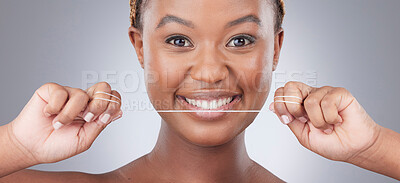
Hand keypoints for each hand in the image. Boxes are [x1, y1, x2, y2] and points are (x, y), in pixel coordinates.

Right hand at [7, 82, 122, 163]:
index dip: (112, 105)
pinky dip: (54, 108)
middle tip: (86, 118)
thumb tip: (118, 112)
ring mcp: (68, 94)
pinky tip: (48, 114)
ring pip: (81, 94)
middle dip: (99, 104)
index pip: (113, 98)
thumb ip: (100, 124)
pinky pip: (61, 93)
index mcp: (94, 111)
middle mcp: (84, 100)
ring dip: (69, 115)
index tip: (101, 119)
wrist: (31, 147)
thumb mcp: (85, 139)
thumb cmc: (57, 145)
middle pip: (104, 87)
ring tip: (59, 124)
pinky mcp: (52, 90)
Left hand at [270, 81, 381, 161]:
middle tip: (306, 121)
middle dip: (294, 109)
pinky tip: (338, 120)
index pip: (281, 92)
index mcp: (300, 103)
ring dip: (319, 121)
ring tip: (328, 126)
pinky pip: (327, 102)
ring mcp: (325, 92)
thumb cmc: (331, 143)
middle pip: (290, 87)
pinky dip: (331, 118)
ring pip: (310, 101)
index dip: (280, 105)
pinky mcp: (339, 93)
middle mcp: (311, 95)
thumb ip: (289, 120)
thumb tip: (273, 107)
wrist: (354, 148)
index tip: (288, 120)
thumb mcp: (303, 135)